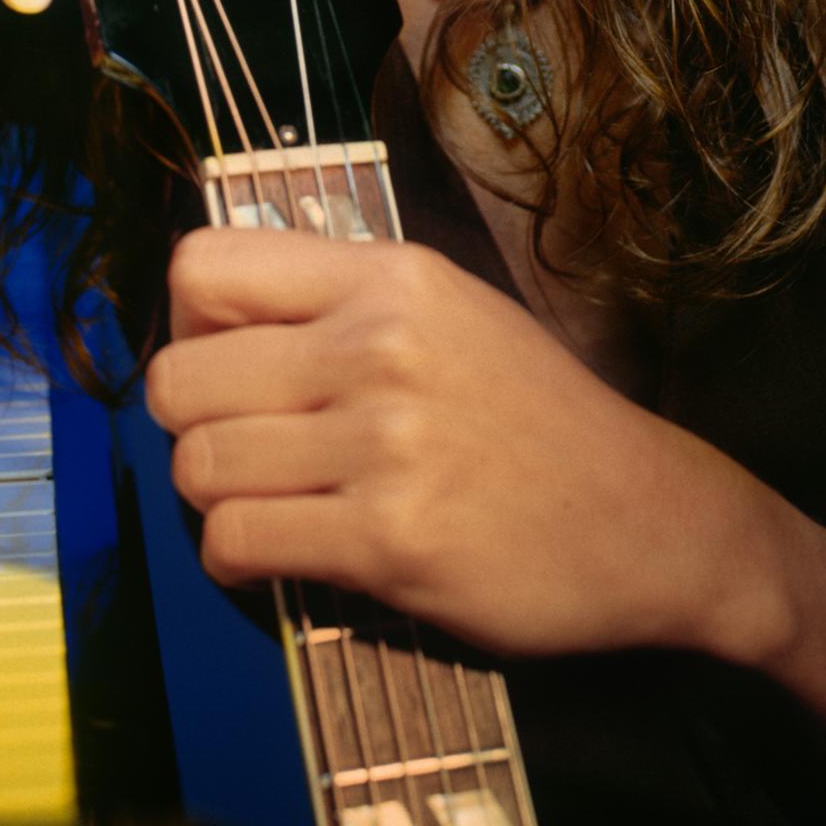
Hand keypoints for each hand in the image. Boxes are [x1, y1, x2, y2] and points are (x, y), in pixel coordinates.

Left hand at [142, 227, 779, 659]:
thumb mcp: (448, 312)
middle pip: (180, 378)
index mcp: (389, 276)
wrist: (645, 517)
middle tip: (236, 446)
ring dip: (212, 496)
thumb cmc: (534, 416)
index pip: (203, 267)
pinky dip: (232, 559)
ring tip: (259, 502)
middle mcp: (378, 345)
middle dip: (189, 424)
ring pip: (198, 466)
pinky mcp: (388, 539)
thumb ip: (341, 301)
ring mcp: (383, 443)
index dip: (185, 322)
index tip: (220, 360)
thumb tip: (212, 312)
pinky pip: (238, 543)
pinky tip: (270, 553)